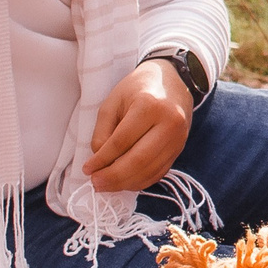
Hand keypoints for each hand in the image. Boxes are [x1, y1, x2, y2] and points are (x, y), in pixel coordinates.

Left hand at [83, 60, 193, 192]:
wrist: (173, 82)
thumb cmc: (138, 88)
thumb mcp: (113, 101)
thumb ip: (102, 131)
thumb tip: (99, 160)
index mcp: (150, 106)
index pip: (121, 142)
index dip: (102, 159)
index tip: (87, 168)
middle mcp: (169, 123)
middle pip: (138, 160)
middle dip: (113, 176)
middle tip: (95, 183)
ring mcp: (178, 138)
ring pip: (150, 170)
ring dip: (125, 183)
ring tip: (106, 185)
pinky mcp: (180, 149)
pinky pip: (159, 173)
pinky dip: (140, 182)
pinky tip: (124, 182)